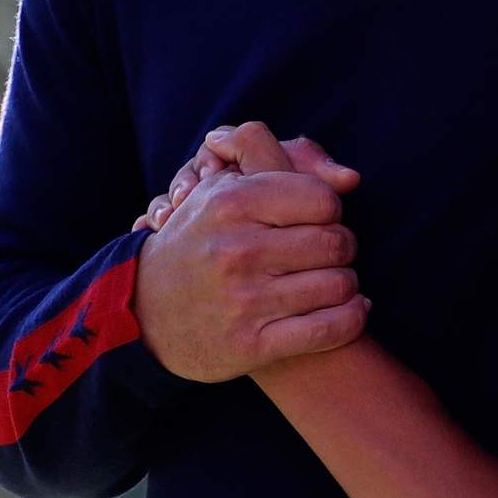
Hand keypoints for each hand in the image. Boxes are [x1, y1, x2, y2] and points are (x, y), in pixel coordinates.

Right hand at [131, 121, 367, 381]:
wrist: (145, 312)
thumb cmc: (198, 240)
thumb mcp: (218, 187)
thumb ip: (263, 153)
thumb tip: (347, 175)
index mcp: (231, 204)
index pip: (322, 200)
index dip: (331, 210)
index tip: (320, 220)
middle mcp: (237, 251)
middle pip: (337, 243)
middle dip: (344, 247)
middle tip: (333, 253)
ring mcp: (244, 301)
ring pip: (339, 286)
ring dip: (348, 286)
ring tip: (337, 282)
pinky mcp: (252, 345)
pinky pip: (328, 329)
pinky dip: (352, 320)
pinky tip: (352, 310)